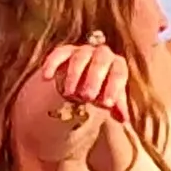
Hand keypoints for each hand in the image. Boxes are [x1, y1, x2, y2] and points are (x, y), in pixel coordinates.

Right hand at [10, 35, 129, 122]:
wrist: (82, 84)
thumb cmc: (100, 93)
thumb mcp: (108, 100)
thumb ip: (117, 107)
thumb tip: (124, 119)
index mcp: (117, 65)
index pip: (119, 72)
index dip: (113, 87)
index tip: (106, 104)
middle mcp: (102, 54)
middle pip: (100, 60)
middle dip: (94, 79)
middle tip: (87, 97)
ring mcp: (83, 51)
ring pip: (79, 57)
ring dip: (74, 75)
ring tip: (69, 94)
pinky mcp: (65, 52)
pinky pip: (58, 54)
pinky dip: (51, 64)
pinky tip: (47, 78)